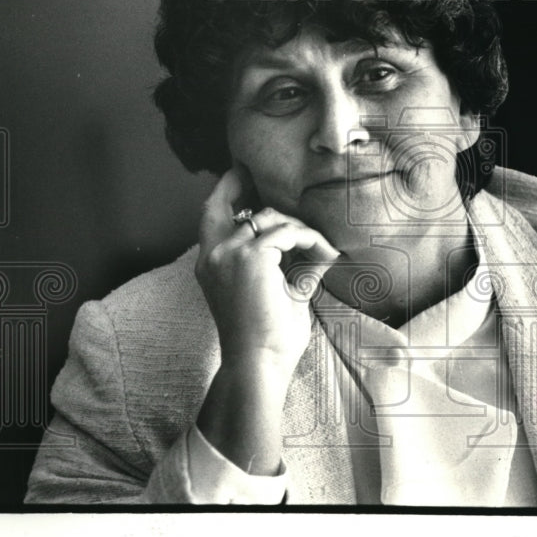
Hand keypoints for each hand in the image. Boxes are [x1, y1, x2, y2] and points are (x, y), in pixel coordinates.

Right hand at [195, 165, 339, 374]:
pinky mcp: (251, 256)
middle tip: (265, 175)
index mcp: (210, 265)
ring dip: (299, 229)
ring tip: (322, 248)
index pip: (210, 216)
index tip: (239, 172)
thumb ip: (289, 265)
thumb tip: (319, 246)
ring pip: (270, 219)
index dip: (224, 191)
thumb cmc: (267, 338)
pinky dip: (311, 239)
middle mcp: (212, 255)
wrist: (259, 364)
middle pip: (226, 204)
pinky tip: (326, 253)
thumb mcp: (277, 292)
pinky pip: (289, 232)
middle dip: (242, 184)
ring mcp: (228, 253)